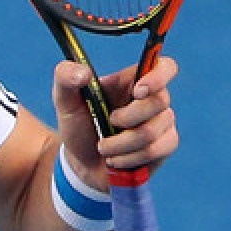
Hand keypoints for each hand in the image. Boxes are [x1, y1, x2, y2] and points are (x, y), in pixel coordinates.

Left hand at [51, 57, 178, 188]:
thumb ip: (65, 77)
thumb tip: (84, 73)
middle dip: (127, 119)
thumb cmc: (78, 127)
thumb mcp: (64, 100)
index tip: (137, 91)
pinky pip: (155, 150)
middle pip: (159, 102)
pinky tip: (116, 159)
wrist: (82, 163)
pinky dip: (128, 158)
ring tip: (104, 148)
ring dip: (120, 144)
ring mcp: (162, 122)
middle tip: (108, 123)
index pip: (165, 66)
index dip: (158, 76)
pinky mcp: (166, 145)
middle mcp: (153, 99)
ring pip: (152, 131)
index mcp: (132, 80)